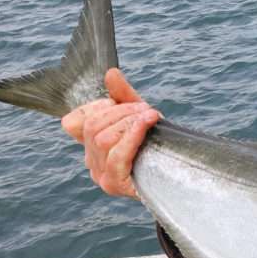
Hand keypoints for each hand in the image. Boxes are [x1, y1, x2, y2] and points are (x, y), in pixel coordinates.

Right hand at [60, 68, 160, 197]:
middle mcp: (90, 160)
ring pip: (103, 139)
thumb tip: (111, 73)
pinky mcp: (114, 184)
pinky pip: (117, 156)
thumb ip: (123, 96)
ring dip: (129, 122)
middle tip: (145, 109)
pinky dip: (132, 136)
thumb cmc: (157, 144)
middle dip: (120, 112)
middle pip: (92, 127)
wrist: (181, 172)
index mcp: (90, 144)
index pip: (75, 121)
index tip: (119, 102)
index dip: (96, 107)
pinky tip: (147, 124)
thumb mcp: (139, 116)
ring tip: (150, 117)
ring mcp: (100, 174)